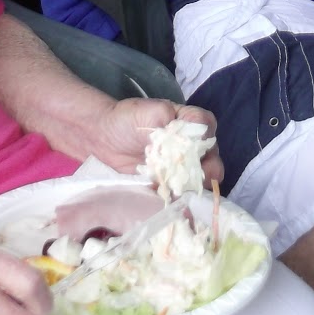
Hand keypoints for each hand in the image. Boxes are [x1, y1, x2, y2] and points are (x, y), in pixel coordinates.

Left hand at [85, 100, 224, 189]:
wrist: (102, 139)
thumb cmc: (127, 120)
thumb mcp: (148, 112)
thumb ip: (168, 118)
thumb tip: (189, 132)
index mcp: (189, 123)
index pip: (207, 128)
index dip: (205, 138)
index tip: (196, 148)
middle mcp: (191, 146)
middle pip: (211, 158)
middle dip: (208, 169)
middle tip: (198, 177)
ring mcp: (180, 168)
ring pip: (199, 180)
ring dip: (195, 187)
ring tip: (184, 192)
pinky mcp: (168, 185)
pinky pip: (180, 194)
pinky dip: (179, 199)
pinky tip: (173, 202)